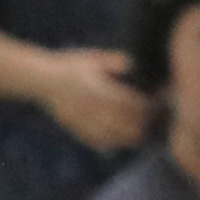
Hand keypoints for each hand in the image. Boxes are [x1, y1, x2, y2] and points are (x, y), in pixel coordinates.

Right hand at [40, 51, 155, 153]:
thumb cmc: (70, 65)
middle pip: (124, 123)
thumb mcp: (92, 57)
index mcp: (96, 88)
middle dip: (143, 122)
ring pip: (114, 137)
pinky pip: (100, 142)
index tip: (156, 102)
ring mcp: (83, 121)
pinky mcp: (78, 130)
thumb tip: (133, 65)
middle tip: (155, 118)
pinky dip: (115, 142)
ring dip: (131, 135)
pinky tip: (122, 138)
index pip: (128, 102)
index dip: (145, 105)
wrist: (42, 80)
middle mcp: (90, 107)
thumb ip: (113, 61)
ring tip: (142, 130)